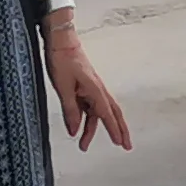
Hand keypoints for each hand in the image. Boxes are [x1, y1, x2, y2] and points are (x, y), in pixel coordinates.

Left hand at [45, 22, 130, 153]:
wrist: (60, 40)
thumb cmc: (63, 59)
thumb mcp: (64, 87)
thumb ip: (70, 110)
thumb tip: (74, 130)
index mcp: (95, 90)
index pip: (107, 115)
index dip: (114, 130)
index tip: (121, 144)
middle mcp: (97, 90)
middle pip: (112, 114)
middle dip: (118, 130)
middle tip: (125, 145)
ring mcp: (91, 88)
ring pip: (97, 112)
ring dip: (93, 129)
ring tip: (84, 145)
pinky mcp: (83, 86)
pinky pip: (87, 106)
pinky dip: (84, 118)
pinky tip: (77, 127)